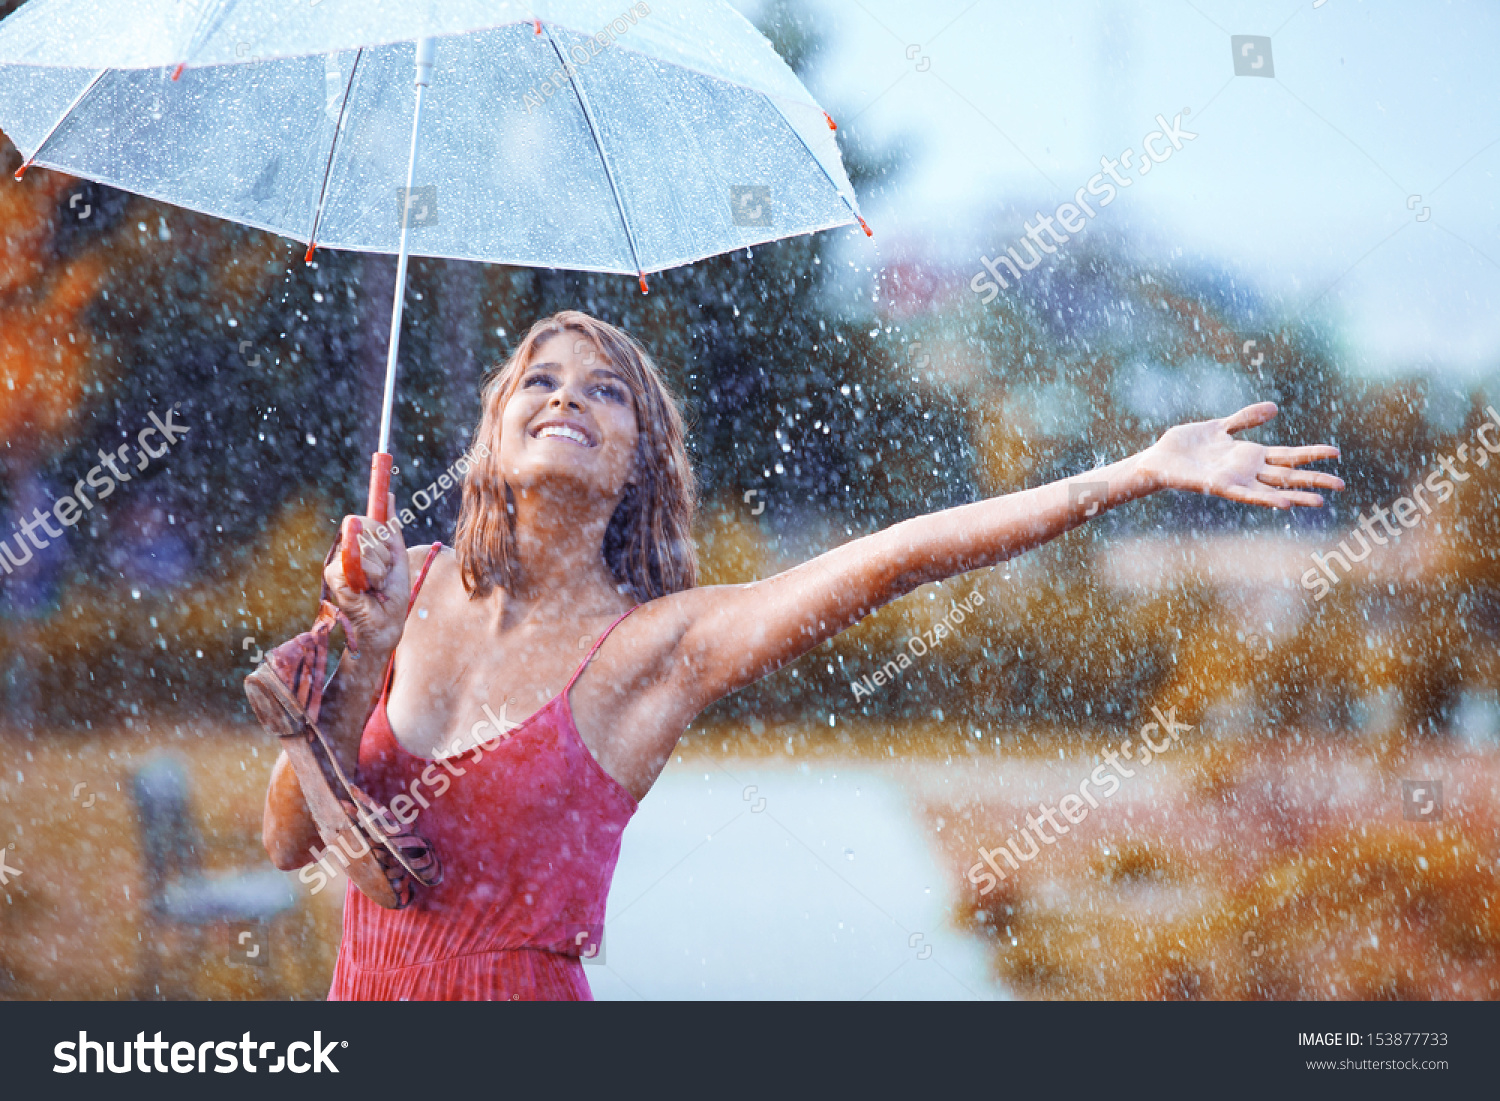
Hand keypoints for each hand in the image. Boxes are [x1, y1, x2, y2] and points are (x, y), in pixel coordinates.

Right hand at [324, 492, 409, 652]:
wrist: (387, 624)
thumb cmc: (391, 595)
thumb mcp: (397, 557)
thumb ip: (391, 530)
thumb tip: (390, 497)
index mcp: (358, 546)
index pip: (367, 520)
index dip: (379, 529)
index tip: (386, 546)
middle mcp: (345, 551)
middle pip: (369, 529)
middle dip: (386, 554)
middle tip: (383, 576)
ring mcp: (337, 562)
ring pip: (367, 546)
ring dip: (381, 569)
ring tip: (377, 586)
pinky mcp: (333, 575)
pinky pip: (358, 560)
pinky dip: (373, 576)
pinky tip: (369, 590)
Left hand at [1138, 402, 1342, 508]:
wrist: (1158, 459)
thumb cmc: (1186, 446)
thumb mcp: (1220, 426)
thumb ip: (1245, 419)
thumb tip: (1275, 408)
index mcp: (1250, 455)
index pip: (1288, 456)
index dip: (1311, 454)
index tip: (1336, 453)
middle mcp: (1247, 471)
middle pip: (1288, 475)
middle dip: (1314, 480)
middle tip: (1342, 485)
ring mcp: (1236, 480)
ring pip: (1273, 490)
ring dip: (1296, 496)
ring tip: (1320, 502)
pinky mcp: (1221, 487)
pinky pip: (1247, 495)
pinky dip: (1265, 499)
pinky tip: (1283, 504)